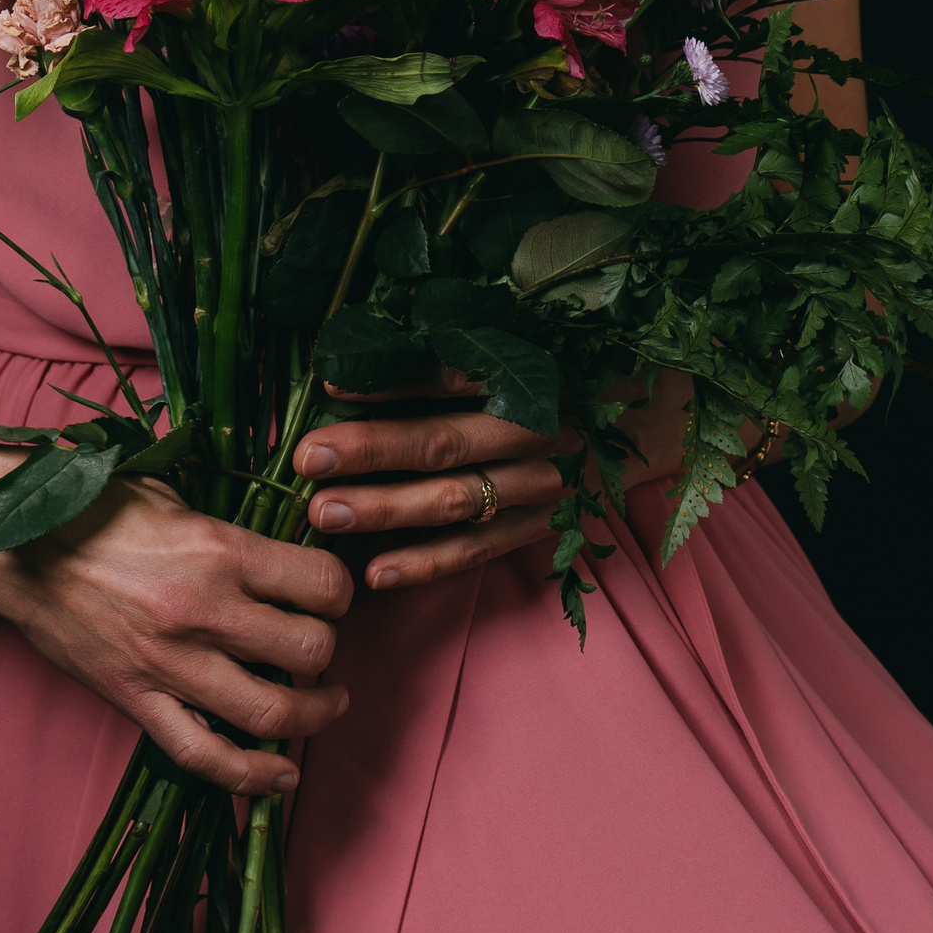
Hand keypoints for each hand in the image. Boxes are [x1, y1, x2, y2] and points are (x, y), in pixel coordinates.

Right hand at [0, 450, 352, 798]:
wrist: (16, 548)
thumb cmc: (94, 510)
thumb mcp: (173, 496)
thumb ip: (230, 530)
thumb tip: (282, 550)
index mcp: (219, 549)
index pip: (321, 584)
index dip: (340, 592)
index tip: (331, 594)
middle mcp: (204, 610)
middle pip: (309, 649)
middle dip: (327, 650)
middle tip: (320, 645)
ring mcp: (171, 663)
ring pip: (272, 711)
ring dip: (313, 714)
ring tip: (326, 704)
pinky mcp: (138, 700)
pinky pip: (205, 755)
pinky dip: (251, 775)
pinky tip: (281, 774)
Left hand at [295, 359, 568, 591]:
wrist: (622, 434)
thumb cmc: (544, 387)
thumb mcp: (508, 360)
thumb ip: (440, 365)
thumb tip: (347, 374)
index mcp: (523, 380)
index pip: (449, 378)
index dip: (389, 383)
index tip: (329, 386)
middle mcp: (533, 434)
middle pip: (443, 443)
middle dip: (372, 451)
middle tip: (309, 458)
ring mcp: (537, 488)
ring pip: (453, 501)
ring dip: (385, 508)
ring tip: (325, 513)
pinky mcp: (536, 530)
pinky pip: (473, 552)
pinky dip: (423, 564)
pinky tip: (374, 572)